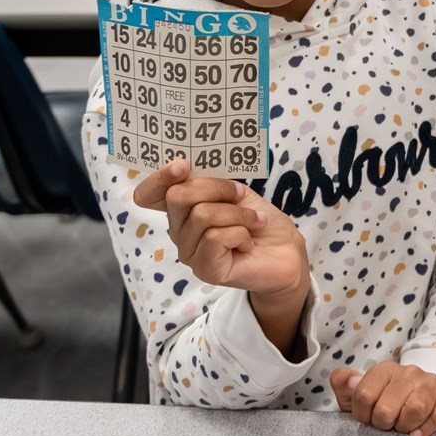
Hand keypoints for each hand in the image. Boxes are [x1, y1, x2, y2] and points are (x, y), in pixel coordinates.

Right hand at [133, 159, 310, 349]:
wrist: (287, 251)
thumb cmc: (260, 220)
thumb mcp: (235, 192)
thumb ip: (210, 181)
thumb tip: (188, 167)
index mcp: (182, 209)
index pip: (148, 195)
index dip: (158, 178)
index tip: (182, 166)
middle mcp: (179, 231)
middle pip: (177, 196)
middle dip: (216, 188)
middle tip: (240, 195)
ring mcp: (190, 252)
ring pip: (202, 215)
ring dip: (238, 213)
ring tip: (253, 221)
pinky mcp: (205, 269)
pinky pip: (215, 237)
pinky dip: (241, 233)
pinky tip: (248, 243)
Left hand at [329, 363, 435, 435]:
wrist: (426, 408)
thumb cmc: (389, 406)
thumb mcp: (360, 398)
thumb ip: (345, 386)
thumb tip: (349, 380)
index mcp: (385, 369)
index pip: (363, 395)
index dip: (362, 416)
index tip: (368, 419)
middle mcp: (409, 372)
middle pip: (386, 408)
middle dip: (384, 425)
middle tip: (388, 426)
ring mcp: (432, 382)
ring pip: (414, 410)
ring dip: (405, 427)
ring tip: (404, 427)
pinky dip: (427, 428)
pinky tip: (418, 433)